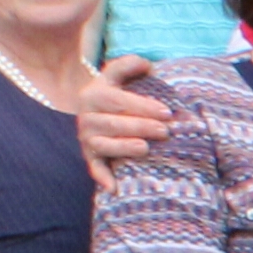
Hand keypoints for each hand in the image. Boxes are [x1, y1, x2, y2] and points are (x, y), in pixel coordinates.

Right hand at [76, 56, 167, 193]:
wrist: (95, 113)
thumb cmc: (116, 95)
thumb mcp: (117, 76)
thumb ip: (129, 65)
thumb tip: (148, 64)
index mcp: (94, 94)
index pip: (117, 99)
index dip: (142, 105)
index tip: (166, 111)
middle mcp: (86, 116)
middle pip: (113, 123)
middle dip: (141, 126)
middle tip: (165, 131)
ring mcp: (87, 138)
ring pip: (103, 145)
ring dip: (123, 147)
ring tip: (145, 148)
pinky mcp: (89, 156)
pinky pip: (94, 168)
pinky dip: (103, 178)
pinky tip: (115, 189)